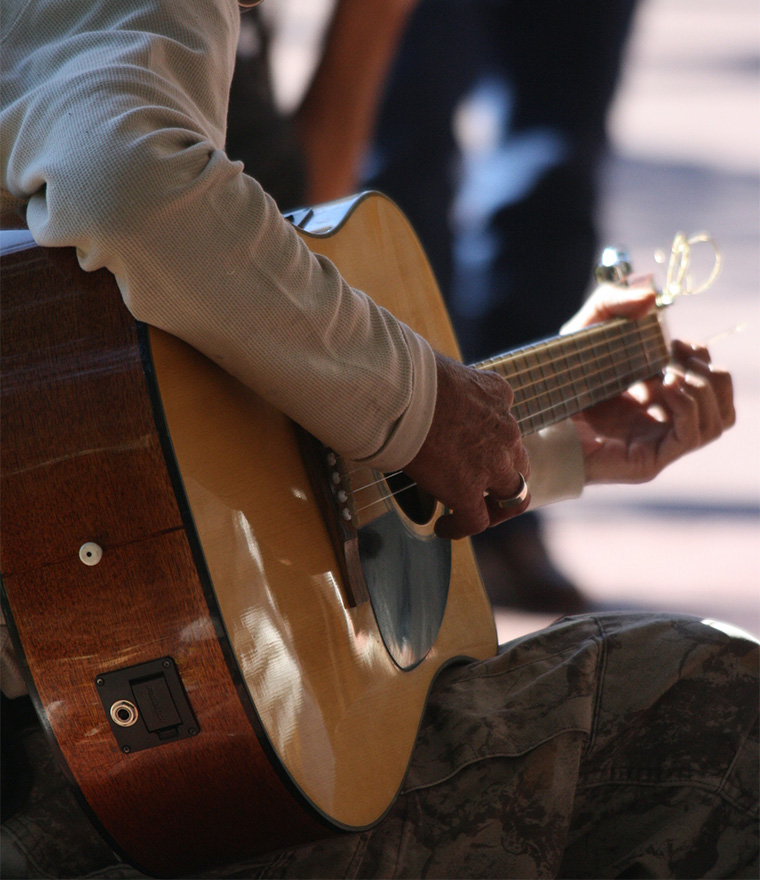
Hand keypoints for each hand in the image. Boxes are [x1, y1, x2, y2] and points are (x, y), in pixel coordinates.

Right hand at [404, 352, 529, 539]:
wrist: (404, 394)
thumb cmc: (410, 375)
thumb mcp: (445, 371)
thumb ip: (448, 387)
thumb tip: (422, 389)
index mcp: (498, 394)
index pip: (505, 421)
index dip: (492, 439)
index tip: (472, 447)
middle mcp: (505, 430)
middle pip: (519, 462)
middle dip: (504, 476)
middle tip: (484, 487)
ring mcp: (492, 464)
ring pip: (513, 496)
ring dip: (497, 508)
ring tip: (476, 514)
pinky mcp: (468, 491)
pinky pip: (476, 521)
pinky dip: (461, 528)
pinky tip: (444, 528)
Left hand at [563, 281, 735, 484]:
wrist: (529, 417)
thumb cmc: (555, 376)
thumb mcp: (584, 327)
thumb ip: (612, 301)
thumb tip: (651, 298)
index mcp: (654, 396)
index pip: (708, 384)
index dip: (702, 358)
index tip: (676, 343)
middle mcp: (660, 422)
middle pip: (722, 406)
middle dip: (710, 373)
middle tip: (675, 357)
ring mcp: (657, 444)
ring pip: (716, 423)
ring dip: (703, 389)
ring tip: (668, 373)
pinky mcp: (648, 461)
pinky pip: (692, 436)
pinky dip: (688, 406)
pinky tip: (663, 387)